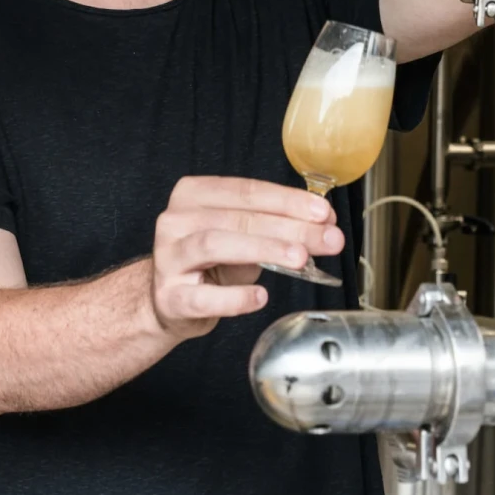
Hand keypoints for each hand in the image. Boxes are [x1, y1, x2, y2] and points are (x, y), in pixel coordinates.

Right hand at [150, 177, 344, 342]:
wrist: (170, 303)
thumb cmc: (209, 265)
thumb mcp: (240, 239)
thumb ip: (274, 229)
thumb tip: (322, 225)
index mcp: (193, 195)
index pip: (245, 191)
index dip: (287, 200)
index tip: (324, 213)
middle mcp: (175, 221)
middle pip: (235, 217)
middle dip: (287, 226)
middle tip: (326, 237)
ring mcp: (168, 258)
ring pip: (214, 244)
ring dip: (262, 249)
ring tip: (299, 258)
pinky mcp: (169, 297)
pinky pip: (202, 296)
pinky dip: (234, 297)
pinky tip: (260, 297)